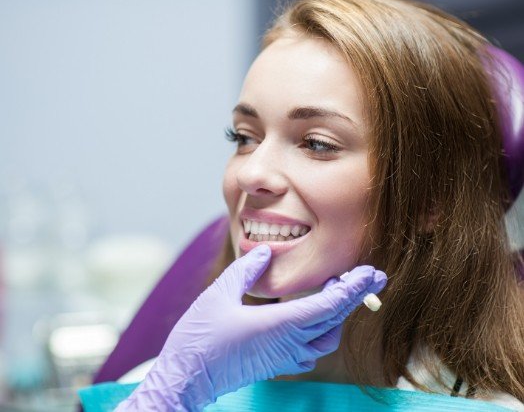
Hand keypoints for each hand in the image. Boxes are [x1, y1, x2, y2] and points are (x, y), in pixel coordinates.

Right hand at [116, 245, 386, 410]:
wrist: (186, 378)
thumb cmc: (199, 337)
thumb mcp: (219, 294)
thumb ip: (246, 270)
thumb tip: (265, 252)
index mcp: (279, 325)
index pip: (329, 306)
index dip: (353, 288)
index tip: (371, 273)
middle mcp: (288, 343)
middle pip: (334, 320)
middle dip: (354, 296)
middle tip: (369, 276)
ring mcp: (284, 358)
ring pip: (327, 338)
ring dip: (338, 315)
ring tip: (337, 291)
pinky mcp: (277, 364)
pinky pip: (312, 350)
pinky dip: (322, 332)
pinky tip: (313, 319)